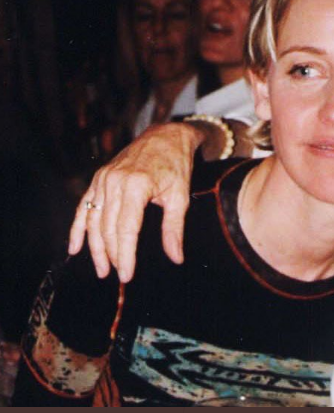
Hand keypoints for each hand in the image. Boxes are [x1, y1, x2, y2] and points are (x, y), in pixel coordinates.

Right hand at [68, 123, 204, 281]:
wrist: (165, 137)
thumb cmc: (176, 166)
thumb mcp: (180, 197)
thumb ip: (174, 229)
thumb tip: (176, 258)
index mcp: (135, 186)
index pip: (126, 229)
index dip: (125, 254)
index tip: (127, 274)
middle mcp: (114, 182)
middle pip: (107, 227)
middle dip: (112, 254)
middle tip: (118, 275)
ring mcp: (103, 179)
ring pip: (93, 220)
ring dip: (95, 247)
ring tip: (102, 269)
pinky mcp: (98, 178)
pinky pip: (84, 206)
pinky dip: (78, 228)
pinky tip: (75, 248)